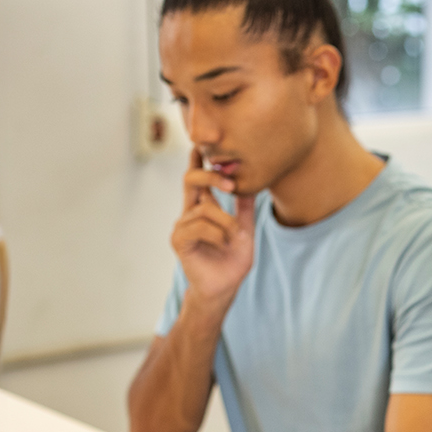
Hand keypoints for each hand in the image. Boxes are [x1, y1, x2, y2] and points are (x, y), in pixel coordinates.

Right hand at [171, 148, 254, 308]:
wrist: (225, 287)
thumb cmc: (232, 261)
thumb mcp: (245, 230)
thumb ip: (245, 208)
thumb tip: (251, 183)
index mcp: (203, 209)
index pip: (196, 180)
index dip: (196, 162)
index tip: (198, 145)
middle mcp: (190, 214)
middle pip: (191, 181)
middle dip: (210, 177)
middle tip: (230, 184)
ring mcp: (182, 226)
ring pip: (205, 209)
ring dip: (226, 223)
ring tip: (233, 238)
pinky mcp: (179, 240)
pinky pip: (199, 226)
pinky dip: (217, 234)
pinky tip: (223, 244)